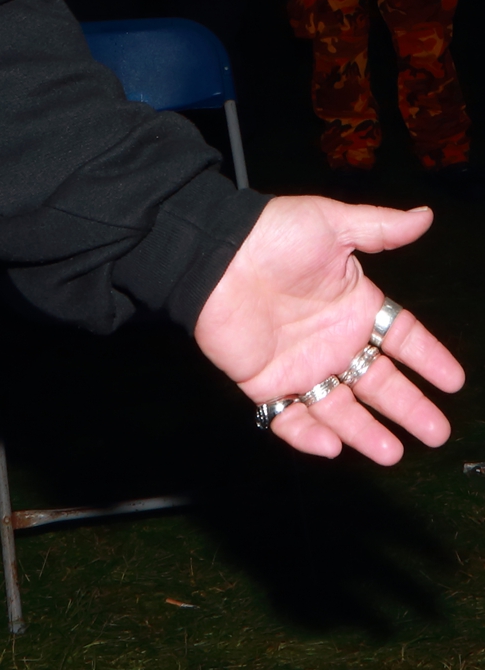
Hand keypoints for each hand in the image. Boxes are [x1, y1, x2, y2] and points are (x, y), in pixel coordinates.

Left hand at [193, 195, 462, 462]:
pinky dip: (307, 434)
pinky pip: (288, 415)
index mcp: (353, 305)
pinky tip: (332, 447)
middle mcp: (332, 339)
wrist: (214, 253)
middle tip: (437, 433)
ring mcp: (300, 363)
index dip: (429, 359)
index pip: (402, 338)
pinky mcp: (265, 380)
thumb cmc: (272, 233)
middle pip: (379, 382)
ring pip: (340, 407)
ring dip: (365, 432)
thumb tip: (426, 216)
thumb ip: (380, 228)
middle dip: (409, 408)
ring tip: (392, 453)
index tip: (455, 382)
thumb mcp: (331, 223)